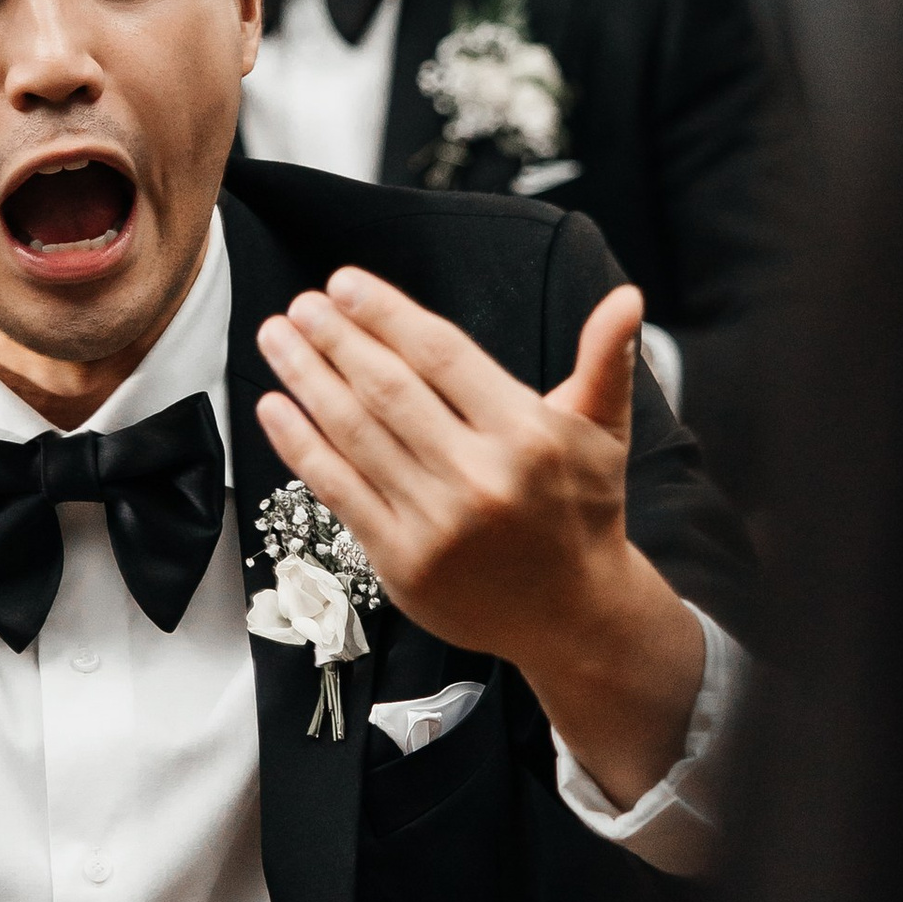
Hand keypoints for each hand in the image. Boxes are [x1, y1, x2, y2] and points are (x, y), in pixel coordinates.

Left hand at [255, 270, 702, 809]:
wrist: (574, 616)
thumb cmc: (582, 511)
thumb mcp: (604, 432)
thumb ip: (606, 360)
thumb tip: (627, 298)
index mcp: (528, 434)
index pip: (442, 356)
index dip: (387, 315)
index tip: (344, 285)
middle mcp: (480, 476)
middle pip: (389, 390)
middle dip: (336, 340)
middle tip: (301, 305)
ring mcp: (437, 522)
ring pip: (356, 435)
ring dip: (306, 379)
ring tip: (276, 337)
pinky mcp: (402, 561)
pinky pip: (339, 491)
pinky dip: (300, 446)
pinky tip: (275, 407)